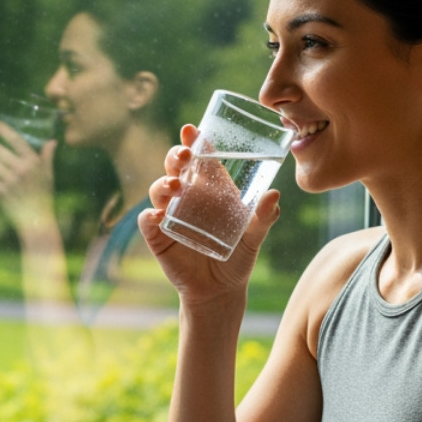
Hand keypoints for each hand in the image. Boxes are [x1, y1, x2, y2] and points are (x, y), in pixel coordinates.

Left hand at [0, 120, 56, 233]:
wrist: (37, 220)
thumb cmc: (43, 195)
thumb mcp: (48, 174)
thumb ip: (47, 156)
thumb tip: (52, 141)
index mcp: (33, 162)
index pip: (15, 140)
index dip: (2, 129)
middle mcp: (21, 169)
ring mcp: (10, 181)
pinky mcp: (2, 193)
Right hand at [138, 124, 281, 307]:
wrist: (221, 291)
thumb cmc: (239, 258)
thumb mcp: (254, 237)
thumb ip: (263, 218)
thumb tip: (274, 195)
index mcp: (210, 189)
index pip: (200, 158)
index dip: (194, 142)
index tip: (192, 130)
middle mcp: (187, 197)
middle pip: (175, 167)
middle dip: (176, 156)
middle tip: (185, 154)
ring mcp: (170, 215)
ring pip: (159, 189)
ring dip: (163, 183)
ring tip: (175, 186)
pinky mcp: (158, 236)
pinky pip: (148, 221)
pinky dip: (149, 216)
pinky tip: (158, 216)